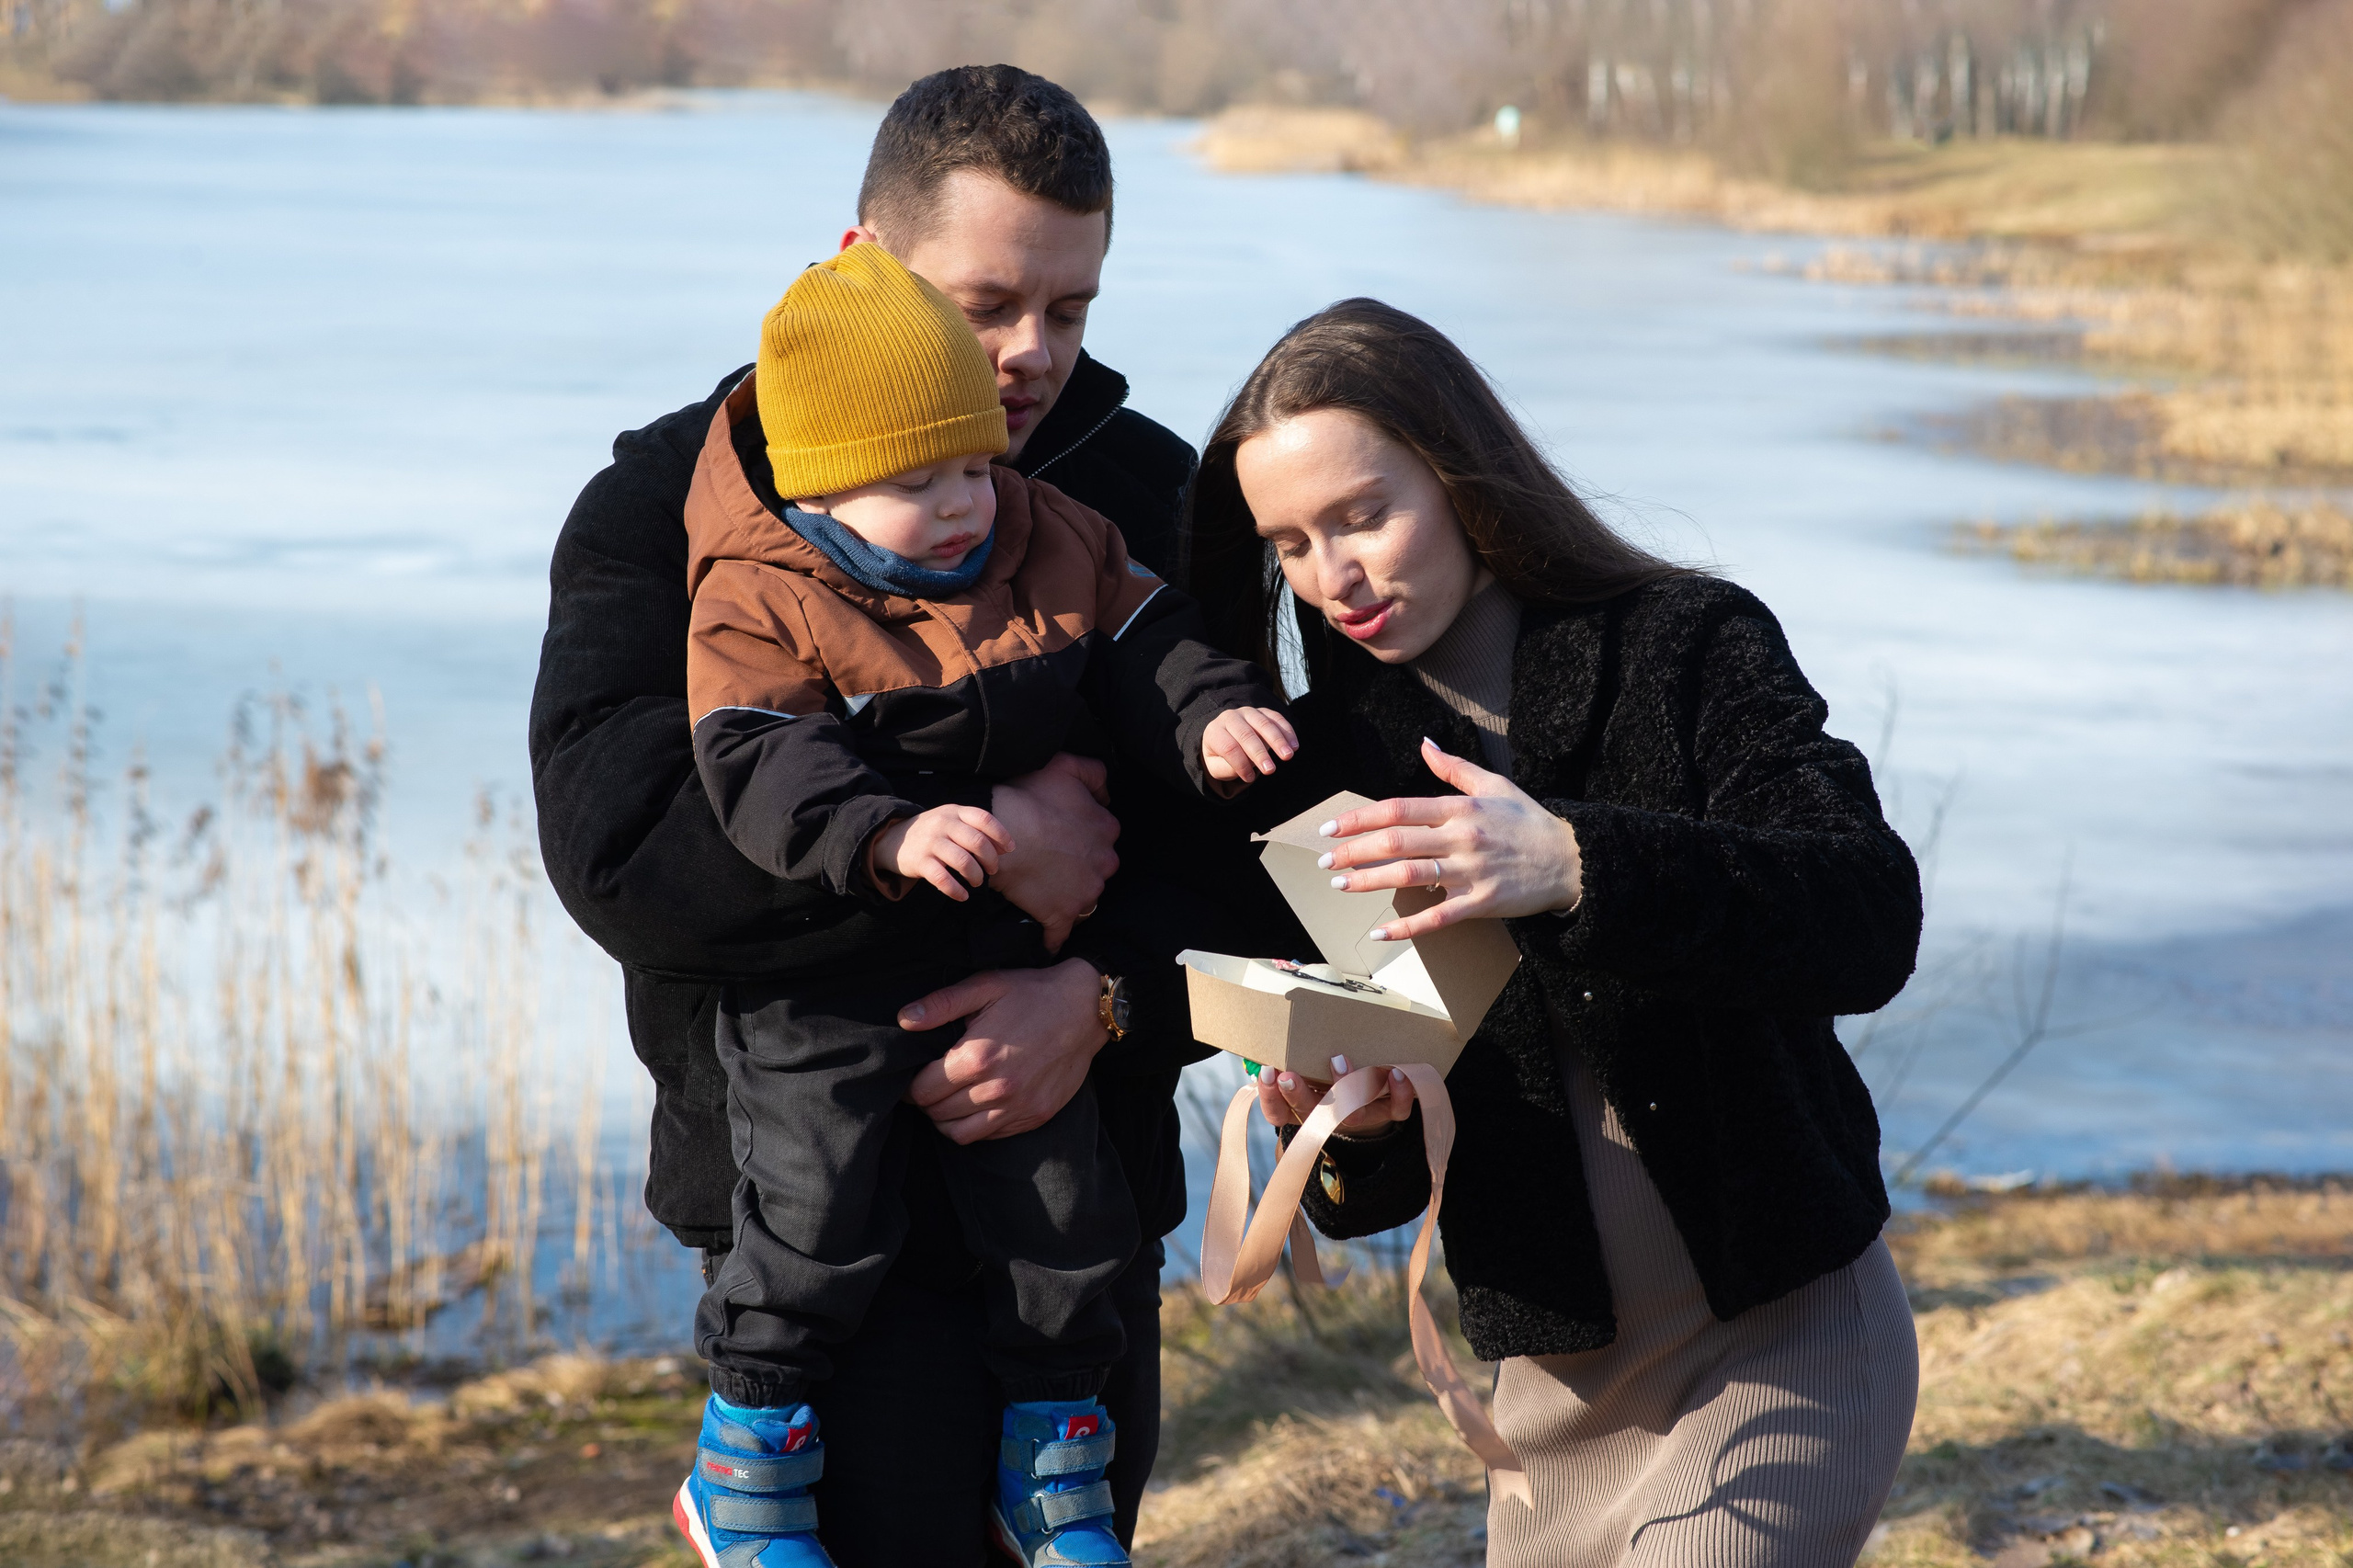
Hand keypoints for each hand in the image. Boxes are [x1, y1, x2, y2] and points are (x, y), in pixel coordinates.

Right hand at [873, 805, 1012, 901]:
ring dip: (976, 876)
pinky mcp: (920, 862)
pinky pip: (943, 879)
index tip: (1009, 849)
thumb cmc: (933, 832)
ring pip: (963, 862)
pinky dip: (956, 891)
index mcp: (955, 812)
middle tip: (992, 870)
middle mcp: (943, 824)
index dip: (1001, 834)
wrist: (892, 839)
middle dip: (991, 860)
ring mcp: (931, 843)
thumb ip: (977, 830)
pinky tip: (963, 895)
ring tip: (977, 881)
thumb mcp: (952, 822)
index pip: (984, 819)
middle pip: (978, 842)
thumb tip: (1005, 847)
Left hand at [899, 958, 1106, 1143]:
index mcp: (977, 1057)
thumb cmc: (1033, 993)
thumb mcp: (986, 986)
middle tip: (929, 1086)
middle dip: (926, 1102)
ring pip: (960, 1134)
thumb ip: (941, 1004)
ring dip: (946, 1120)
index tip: (913, 1077)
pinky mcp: (1034, 1116)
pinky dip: (975, 1126)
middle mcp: (996, 1089)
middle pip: (938, 1114)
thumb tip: (904, 1019)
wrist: (1087, 1008)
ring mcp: (1017, 1107)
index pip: (922, 1090)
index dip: (910, 1086)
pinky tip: (976, 1105)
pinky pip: (990, 1136)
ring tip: (948, 1100)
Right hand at [990, 753, 1121, 950]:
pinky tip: (1046, 936)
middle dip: (1080, 866)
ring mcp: (1085, 893)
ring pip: (1082, 897)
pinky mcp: (1062, 916)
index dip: (1082, 835)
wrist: (997, 834)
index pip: (1103, 836)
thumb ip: (1095, 772)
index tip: (1063, 836)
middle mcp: (1104, 863)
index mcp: (1107, 829)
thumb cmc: (1028, 798)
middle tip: (1052, 860)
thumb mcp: (1066, 767)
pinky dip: (1053, 937)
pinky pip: (1060, 934)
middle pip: (1096, 868)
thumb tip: (1106, 794)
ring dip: (1067, 895)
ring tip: (1043, 887)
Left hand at [1201, 705, 1299, 789]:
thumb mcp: (1216, 766)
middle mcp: (1229, 717)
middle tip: (1270, 770)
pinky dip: (1287, 731)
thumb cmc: (1221, 756)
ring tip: (1288, 756)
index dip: (1240, 764)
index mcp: (1214, 732)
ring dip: (1278, 740)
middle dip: (1259, 753)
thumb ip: (1228, 768)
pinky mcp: (1262, 711)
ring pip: (1263, 723)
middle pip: (1246, 735)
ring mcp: (1247, 712)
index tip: (1249, 779)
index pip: (1228, 747)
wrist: (1225, 737)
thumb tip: (1249, 767)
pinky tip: (1294, 746)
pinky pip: (1276, 717)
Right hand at [1255, 1052, 1416, 1137]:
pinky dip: (1398, 1093)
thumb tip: (1274, 1028)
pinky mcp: (1388, 1111)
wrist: (1373, 1097)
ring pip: (1351, 1115)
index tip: (1268, 1072)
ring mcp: (1359, 1115)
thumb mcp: (1308, 1063)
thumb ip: (1294, 1053)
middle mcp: (1329, 1116)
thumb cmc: (1332, 1073)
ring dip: (1343, 1089)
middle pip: (1309, 1113)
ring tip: (1337, 1061)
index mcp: (1304, 1106)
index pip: (1278, 1112)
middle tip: (1288, 1074)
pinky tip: (1396, 1072)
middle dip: (1297, 1094)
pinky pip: (1396, 1110)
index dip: (1270, 1097)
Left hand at [1318, 737, 1581, 941]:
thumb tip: (1424, 743)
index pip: (1398, 810)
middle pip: (1395, 842)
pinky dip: (1407, 927)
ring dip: (1369, 882)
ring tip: (1341, 886)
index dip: (1359, 819)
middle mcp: (1461, 838)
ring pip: (1410, 877)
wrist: (1572, 859)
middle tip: (1324, 862)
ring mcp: (1471, 872)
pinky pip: (1438, 917)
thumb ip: (1453, 767)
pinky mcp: (1482, 904)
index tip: (1330, 828)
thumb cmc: (1529, 821)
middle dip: (1353, 852)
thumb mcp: (1495, 784)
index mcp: (1460, 808)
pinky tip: (1380, 932)